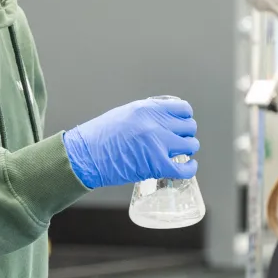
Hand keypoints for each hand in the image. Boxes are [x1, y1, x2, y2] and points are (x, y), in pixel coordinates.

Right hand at [63, 97, 199, 188]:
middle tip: (179, 141)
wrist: (86, 156)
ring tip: (180, 154)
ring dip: (188, 150)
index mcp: (148, 109)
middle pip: (189, 127)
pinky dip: (190, 168)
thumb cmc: (101, 136)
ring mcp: (158, 145)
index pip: (183, 109)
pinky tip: (187, 167)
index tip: (182, 123)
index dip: (185, 117)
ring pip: (191, 145)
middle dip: (186, 134)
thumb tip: (164, 120)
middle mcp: (156, 124)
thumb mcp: (126, 113)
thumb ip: (147, 114)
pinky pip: (185, 168)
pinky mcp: (157, 165)